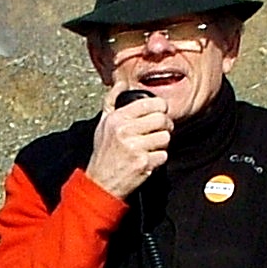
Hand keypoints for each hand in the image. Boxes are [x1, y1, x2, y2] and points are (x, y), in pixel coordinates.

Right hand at [83, 83, 170, 199]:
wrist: (101, 183)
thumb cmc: (103, 153)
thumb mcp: (103, 125)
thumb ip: (111, 102)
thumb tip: (121, 84)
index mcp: (117, 118)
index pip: (150, 104)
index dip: (160, 108)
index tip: (160, 113)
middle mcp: (125, 131)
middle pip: (162, 119)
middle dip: (165, 125)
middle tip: (160, 131)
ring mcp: (135, 147)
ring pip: (165, 137)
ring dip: (162, 144)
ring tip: (151, 147)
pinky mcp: (143, 163)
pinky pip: (163, 155)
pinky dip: (158, 159)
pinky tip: (148, 160)